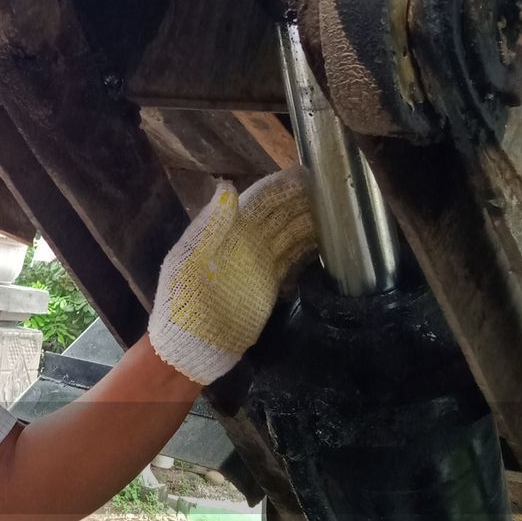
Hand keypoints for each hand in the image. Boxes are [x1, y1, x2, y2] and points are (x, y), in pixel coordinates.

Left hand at [148, 166, 316, 383]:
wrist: (189, 346)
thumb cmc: (182, 303)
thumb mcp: (190, 261)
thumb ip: (211, 225)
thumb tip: (228, 187)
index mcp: (223, 232)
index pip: (258, 201)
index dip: (281, 187)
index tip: (307, 174)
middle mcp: (243, 243)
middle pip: (279, 216)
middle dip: (304, 201)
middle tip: (334, 191)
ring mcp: (257, 265)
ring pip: (289, 236)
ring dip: (311, 223)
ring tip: (338, 211)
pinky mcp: (268, 286)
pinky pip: (291, 261)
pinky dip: (308, 250)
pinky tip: (327, 242)